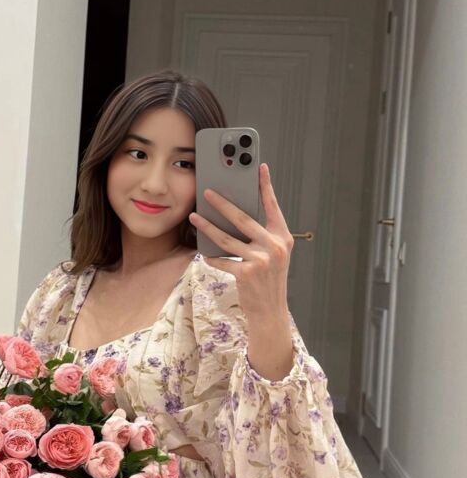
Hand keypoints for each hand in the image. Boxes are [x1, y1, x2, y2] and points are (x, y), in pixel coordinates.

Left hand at [189, 163, 293, 323]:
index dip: (266, 186)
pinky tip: (203, 253)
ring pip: (227, 238)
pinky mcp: (246, 273)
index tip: (259, 167)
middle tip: (207, 192)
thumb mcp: (274, 254)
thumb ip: (262, 235)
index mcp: (283, 237)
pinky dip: (212, 257)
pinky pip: (223, 260)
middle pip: (243, 219)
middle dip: (222, 204)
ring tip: (194, 216)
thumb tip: (236, 214)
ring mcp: (260, 260)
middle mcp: (274, 246)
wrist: (270, 310)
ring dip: (207, 227)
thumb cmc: (268, 279)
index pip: (273, 206)